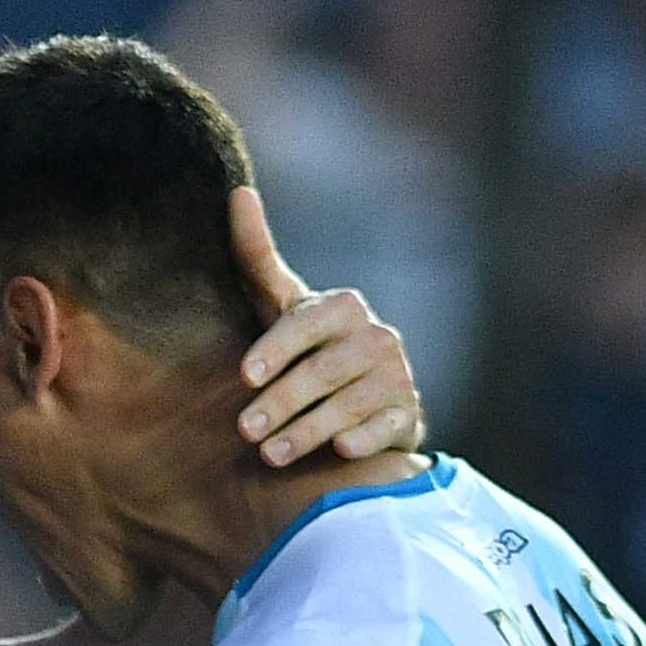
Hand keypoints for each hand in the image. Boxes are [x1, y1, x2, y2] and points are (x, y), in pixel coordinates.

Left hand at [227, 186, 420, 466]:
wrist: (364, 400)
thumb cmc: (308, 347)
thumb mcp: (282, 305)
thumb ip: (257, 257)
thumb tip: (238, 192)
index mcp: (343, 307)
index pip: (305, 324)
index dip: (276, 349)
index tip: (245, 375)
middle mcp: (376, 336)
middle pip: (324, 371)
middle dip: (281, 402)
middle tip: (245, 429)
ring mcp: (396, 377)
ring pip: (349, 404)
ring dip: (308, 430)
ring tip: (269, 454)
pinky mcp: (407, 414)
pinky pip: (386, 427)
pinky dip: (365, 437)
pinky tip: (341, 450)